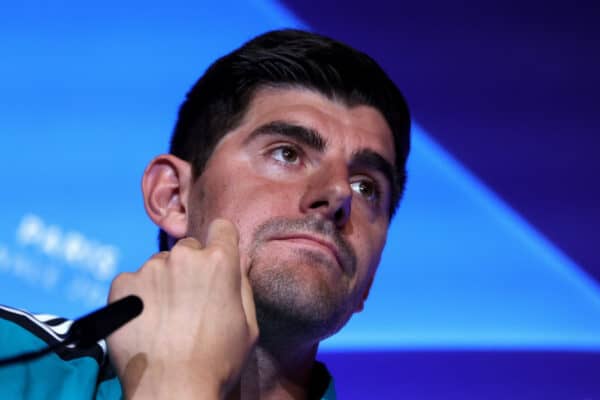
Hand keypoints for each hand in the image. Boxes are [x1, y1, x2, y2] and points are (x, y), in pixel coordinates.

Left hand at [106, 219, 258, 399]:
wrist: (172, 390)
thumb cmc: (217, 362)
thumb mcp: (248, 325)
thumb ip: (242, 286)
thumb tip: (236, 264)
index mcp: (219, 262)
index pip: (221, 228)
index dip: (221, 243)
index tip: (216, 259)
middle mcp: (183, 257)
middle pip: (189, 249)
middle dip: (190, 268)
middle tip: (189, 302)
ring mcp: (150, 269)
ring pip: (159, 267)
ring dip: (162, 283)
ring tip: (166, 320)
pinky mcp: (122, 285)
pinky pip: (132, 282)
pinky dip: (137, 298)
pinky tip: (145, 323)